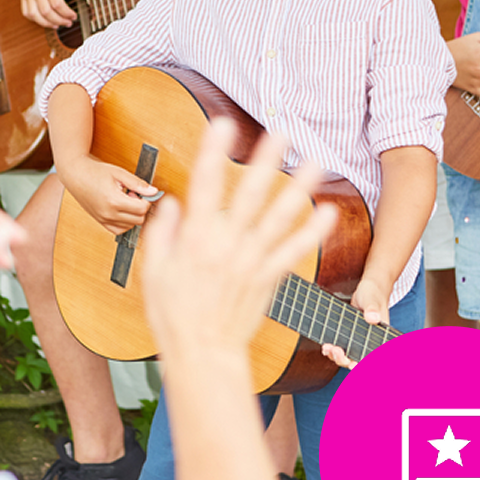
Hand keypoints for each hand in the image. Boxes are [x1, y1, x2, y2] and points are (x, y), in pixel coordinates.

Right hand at [19, 0, 90, 28]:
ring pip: (35, 15)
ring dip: (47, 23)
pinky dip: (35, 20)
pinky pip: (26, 12)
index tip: (74, 15)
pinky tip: (45, 20)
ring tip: (57, 25)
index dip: (67, 13)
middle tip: (68, 22)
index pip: (57, 4)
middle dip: (59, 20)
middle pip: (47, 12)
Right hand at [59, 154, 158, 236]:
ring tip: (125, 200)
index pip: (142, 209)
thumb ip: (138, 184)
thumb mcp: (119, 173)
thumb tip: (154, 192)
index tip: (143, 192)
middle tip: (133, 194)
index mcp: (114, 201)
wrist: (75, 175)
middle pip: (138, 219)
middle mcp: (108, 214)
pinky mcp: (100, 222)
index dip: (147, 200)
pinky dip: (125, 222)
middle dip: (141, 207)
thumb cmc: (95, 171)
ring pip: (130, 226)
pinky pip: (119, 230)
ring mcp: (104, 219)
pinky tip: (121, 209)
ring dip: (133, 215)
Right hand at [141, 119, 337, 357]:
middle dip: (265, 160)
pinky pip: (293, 252)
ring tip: (316, 163)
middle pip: (250, 195)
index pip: (204, 185)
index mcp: (195, 239)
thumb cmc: (172, 315)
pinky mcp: (268, 280)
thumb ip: (163, 234)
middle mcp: (226, 245)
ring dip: (299, 189)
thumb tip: (173, 203)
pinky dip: (311, 233)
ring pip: (279, 218)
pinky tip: (326, 213)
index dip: (213, 152)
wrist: (202, 354)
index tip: (222, 124)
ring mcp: (250, 262)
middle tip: (280, 132)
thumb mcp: (153, 272)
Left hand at [321, 275, 390, 370]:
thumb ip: (373, 309)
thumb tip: (372, 318)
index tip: (353, 365)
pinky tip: (326, 347)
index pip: (374, 357)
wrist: (368, 289)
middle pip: (358, 360)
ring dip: (337, 357)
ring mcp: (358, 341)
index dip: (364, 365)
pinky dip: (333, 350)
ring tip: (327, 348)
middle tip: (337, 351)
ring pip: (348, 357)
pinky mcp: (349, 336)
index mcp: (380, 339)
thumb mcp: (372, 300)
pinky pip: (342, 348)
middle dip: (346, 360)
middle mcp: (369, 343)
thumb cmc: (373, 294)